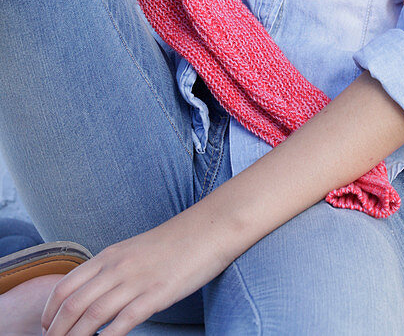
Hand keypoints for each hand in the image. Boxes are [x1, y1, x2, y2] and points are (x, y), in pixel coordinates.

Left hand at [40, 208, 229, 335]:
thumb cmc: (175, 242)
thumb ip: (113, 268)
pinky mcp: (156, 295)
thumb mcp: (135, 250)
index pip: (66, 286)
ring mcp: (136, 281)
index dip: (49, 312)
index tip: (45, 329)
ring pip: (92, 316)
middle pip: (73, 305)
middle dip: (57, 332)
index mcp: (110, 255)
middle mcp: (117, 267)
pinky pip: (123, 322)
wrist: (209, 228)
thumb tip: (95, 294)